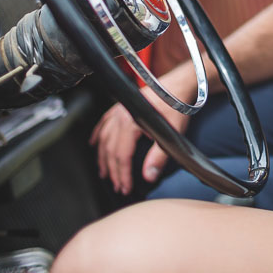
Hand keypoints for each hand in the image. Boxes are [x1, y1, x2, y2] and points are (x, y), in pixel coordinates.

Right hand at [89, 68, 195, 193]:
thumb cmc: (176, 106)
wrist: (178, 86)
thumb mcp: (171, 134)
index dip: (122, 174)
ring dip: (102, 157)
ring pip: (104, 138)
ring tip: (104, 172)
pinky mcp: (120, 107)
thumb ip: (159, 157)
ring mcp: (118, 110)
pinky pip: (103, 123)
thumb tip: (149, 176)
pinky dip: (97, 135)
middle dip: (113, 171)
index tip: (125, 187)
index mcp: (130, 123)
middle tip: (117, 185)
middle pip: (110, 149)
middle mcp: (120, 116)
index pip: (121, 155)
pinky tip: (94, 144)